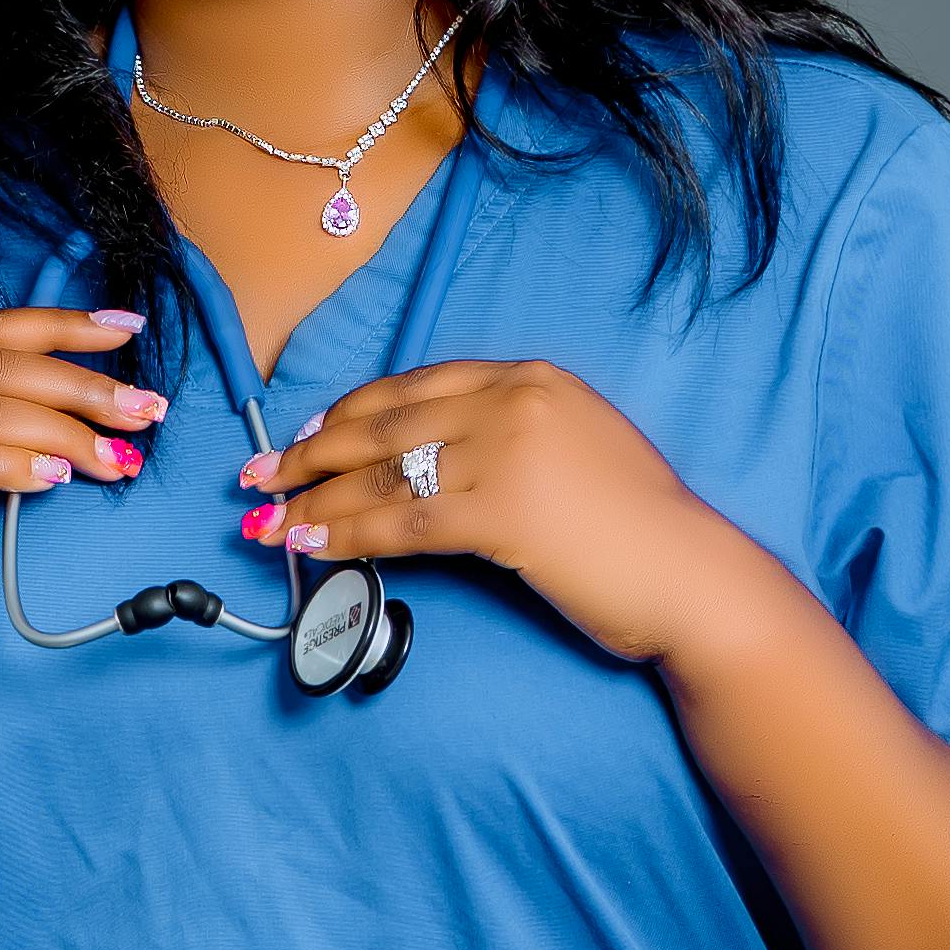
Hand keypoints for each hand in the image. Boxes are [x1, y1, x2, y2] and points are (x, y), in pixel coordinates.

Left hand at [242, 362, 726, 665]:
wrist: (689, 572)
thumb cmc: (638, 529)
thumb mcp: (576, 451)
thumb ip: (513, 441)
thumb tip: (440, 469)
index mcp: (531, 378)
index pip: (415, 387)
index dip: (350, 412)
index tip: (308, 433)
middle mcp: (514, 401)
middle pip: (384, 424)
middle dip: (310, 453)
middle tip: (259, 476)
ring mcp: (507, 452)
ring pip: (383, 475)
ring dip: (313, 501)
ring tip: (265, 522)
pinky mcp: (502, 512)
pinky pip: (403, 523)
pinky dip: (348, 536)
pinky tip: (311, 547)